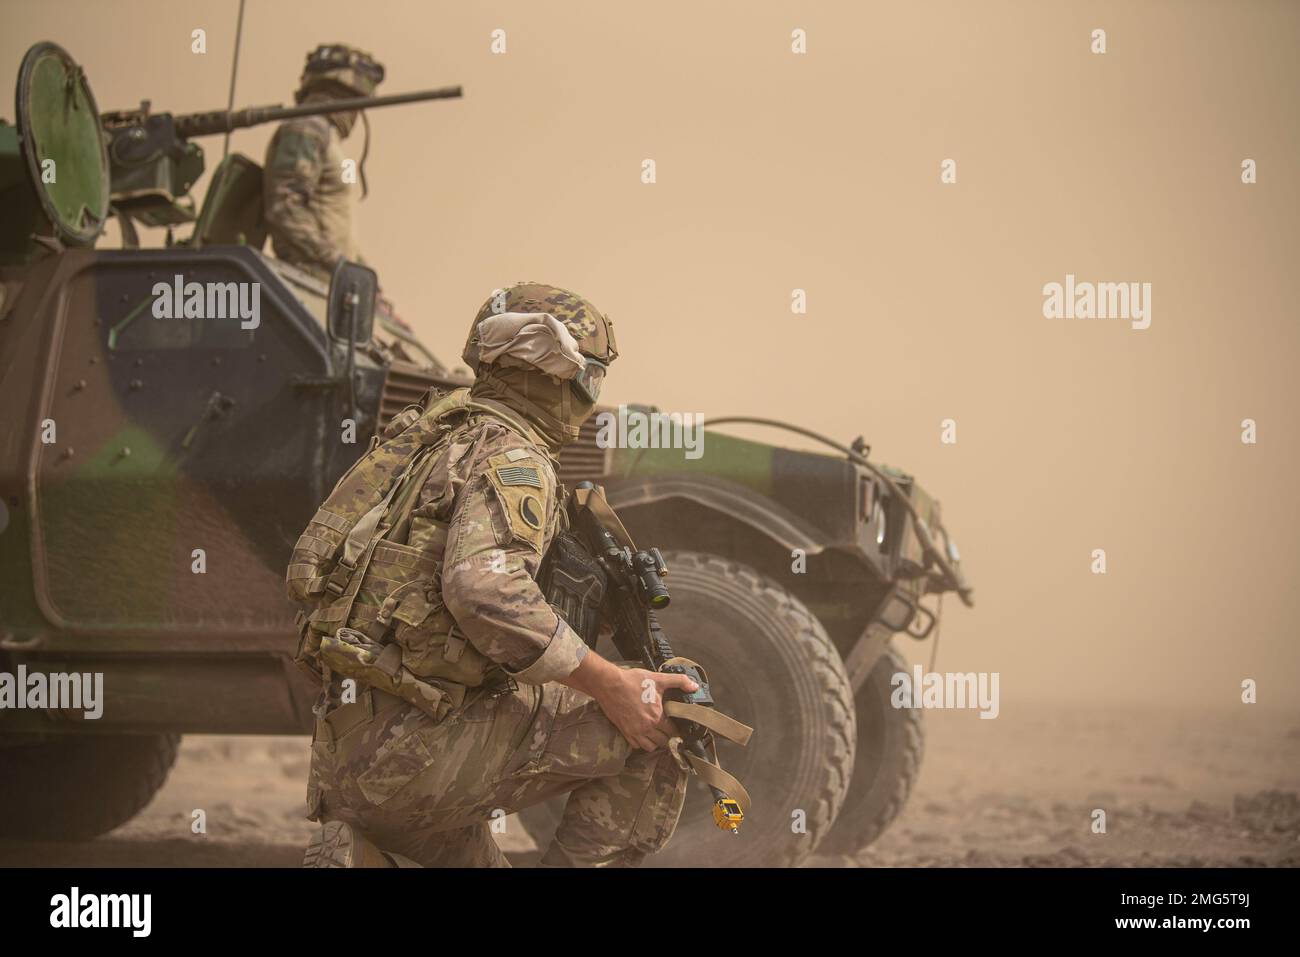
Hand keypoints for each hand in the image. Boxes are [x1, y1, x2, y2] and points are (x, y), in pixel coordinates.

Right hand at [560, 653, 696, 751]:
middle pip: (663, 742)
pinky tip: (644, 735)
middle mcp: (646, 727)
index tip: (679, 731)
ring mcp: (634, 731)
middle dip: (668, 738)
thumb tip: (693, 686)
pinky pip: (636, 745)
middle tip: (670, 734)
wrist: (609, 684)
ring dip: (656, 743)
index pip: (672, 732)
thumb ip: (679, 681)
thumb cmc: (631, 681)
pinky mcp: (624, 731)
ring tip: (658, 735)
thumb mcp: (658, 679)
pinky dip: (641, 743)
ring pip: (650, 747)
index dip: (678, 731)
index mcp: (656, 717)